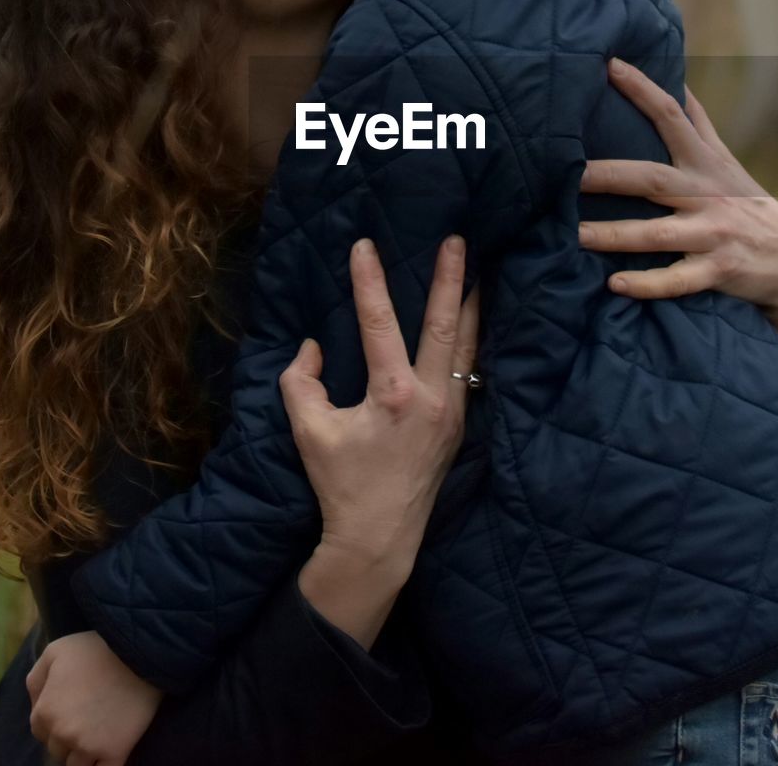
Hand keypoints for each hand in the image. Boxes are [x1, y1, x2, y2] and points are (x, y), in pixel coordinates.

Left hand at [26, 630, 161, 765]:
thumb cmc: (98, 647)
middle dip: (69, 736)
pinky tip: (109, 752)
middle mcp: (63, 734)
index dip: (55, 719)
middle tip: (89, 714)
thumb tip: (35, 704)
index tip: (73, 706)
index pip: (40, 731)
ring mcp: (89, 746)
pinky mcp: (115, 752)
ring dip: (85, 753)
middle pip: (58, 750)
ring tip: (101, 729)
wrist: (142, 650)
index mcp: (45, 711)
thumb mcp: (56, 651)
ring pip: (77, 765)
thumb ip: (36, 679)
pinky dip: (101, 765)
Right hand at [280, 234, 478, 579]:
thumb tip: (313, 347)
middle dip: (450, 279)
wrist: (379, 537)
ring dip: (470, 303)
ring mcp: (452, 410)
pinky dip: (470, 337)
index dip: (369, 281)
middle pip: (444, 324)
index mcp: (394, 395)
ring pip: (466, 344)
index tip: (364, 245)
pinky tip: (470, 320)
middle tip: (458, 240)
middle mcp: (432, 397)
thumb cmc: (340, 483)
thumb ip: (301, 382)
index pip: (380, 324)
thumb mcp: (307, 431)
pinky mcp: (459, 423)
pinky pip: (468, 368)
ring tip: (476, 268)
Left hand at [578, 58, 777, 354]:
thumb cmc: (744, 202)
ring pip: (655, 233)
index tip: (608, 65)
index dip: (641, 89)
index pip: (671, 116)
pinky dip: (646, 284)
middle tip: (564, 170)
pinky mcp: (718, 271)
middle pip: (651, 179)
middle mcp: (706, 194)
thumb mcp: (724, 161)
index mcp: (704, 163)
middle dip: (607, 174)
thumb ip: (697, 123)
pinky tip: (613, 284)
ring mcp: (712, 233)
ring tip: (572, 234)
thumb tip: (675, 78)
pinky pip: (676, 280)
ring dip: (612, 235)